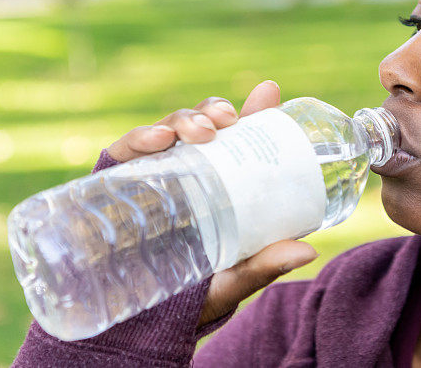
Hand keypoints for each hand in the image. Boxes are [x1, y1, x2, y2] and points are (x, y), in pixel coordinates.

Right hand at [105, 80, 318, 326]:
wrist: (135, 327)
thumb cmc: (191, 299)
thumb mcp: (231, 280)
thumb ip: (263, 265)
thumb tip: (307, 251)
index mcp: (215, 186)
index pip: (235, 140)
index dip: (251, 111)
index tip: (267, 93)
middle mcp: (183, 174)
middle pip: (200, 127)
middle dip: (214, 111)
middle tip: (228, 120)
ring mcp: (148, 176)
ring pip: (166, 131)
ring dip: (183, 120)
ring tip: (200, 132)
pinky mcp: (113, 184)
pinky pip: (124, 152)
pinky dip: (139, 138)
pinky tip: (158, 141)